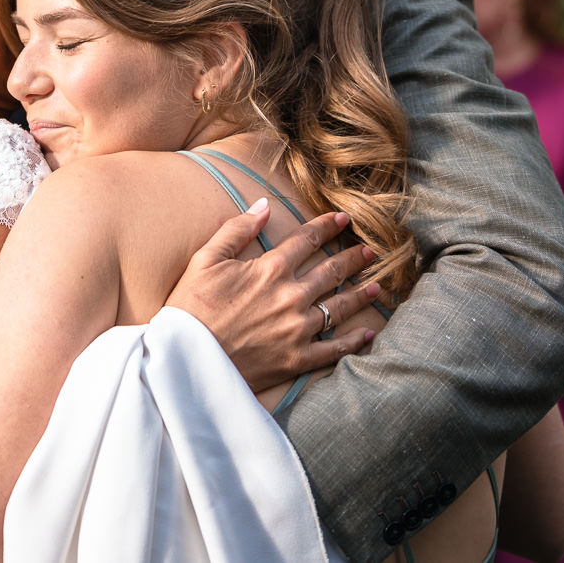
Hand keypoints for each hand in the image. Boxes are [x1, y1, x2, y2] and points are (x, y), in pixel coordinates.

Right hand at [167, 203, 379, 391]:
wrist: (186, 359)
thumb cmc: (191, 308)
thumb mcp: (205, 260)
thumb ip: (236, 229)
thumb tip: (263, 205)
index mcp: (270, 269)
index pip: (307, 240)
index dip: (327, 226)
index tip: (343, 219)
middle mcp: (291, 296)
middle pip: (331, 271)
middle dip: (353, 258)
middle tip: (370, 251)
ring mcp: (297, 329)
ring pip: (339, 307)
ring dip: (360, 294)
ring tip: (377, 286)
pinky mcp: (297, 359)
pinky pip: (333, 349)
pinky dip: (353, 341)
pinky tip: (367, 333)